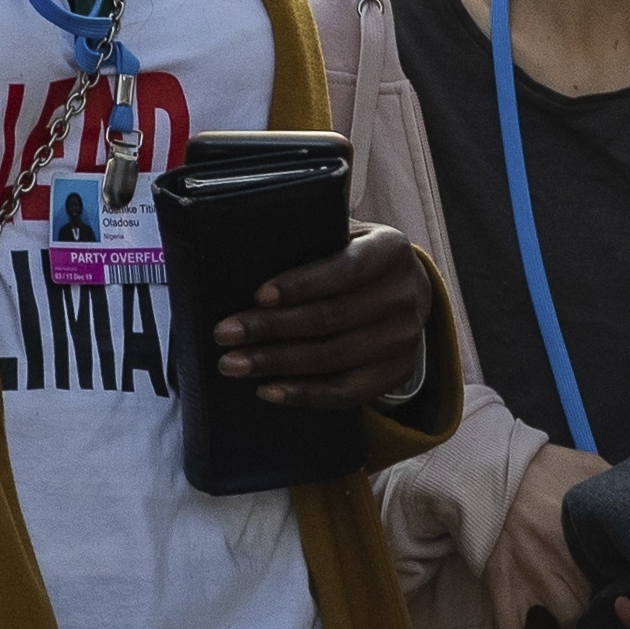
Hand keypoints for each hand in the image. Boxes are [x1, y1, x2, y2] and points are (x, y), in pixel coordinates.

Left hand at [215, 220, 433, 408]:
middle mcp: (404, 296)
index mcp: (392, 251)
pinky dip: (303, 393)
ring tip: (232, 364)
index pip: (344, 270)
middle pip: (331, 318)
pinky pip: (345, 392)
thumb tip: (251, 241)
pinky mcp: (395, 373)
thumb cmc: (356, 259)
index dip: (300, 285)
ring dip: (276, 363)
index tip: (257, 296)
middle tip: (225, 333)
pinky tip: (267, 389)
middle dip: (271, 328)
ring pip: (332, 357)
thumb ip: (313, 234)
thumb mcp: (347, 235)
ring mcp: (403, 339)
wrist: (404, 293)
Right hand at [488, 442, 603, 628]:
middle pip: (600, 612)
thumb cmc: (542, 469)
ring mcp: (532, 582)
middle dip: (609, 621)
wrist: (486, 471)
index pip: (625, 582)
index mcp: (591, 539)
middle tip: (615, 627)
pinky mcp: (502, 590)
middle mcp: (566, 566)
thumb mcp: (591, 468)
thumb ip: (621, 487)